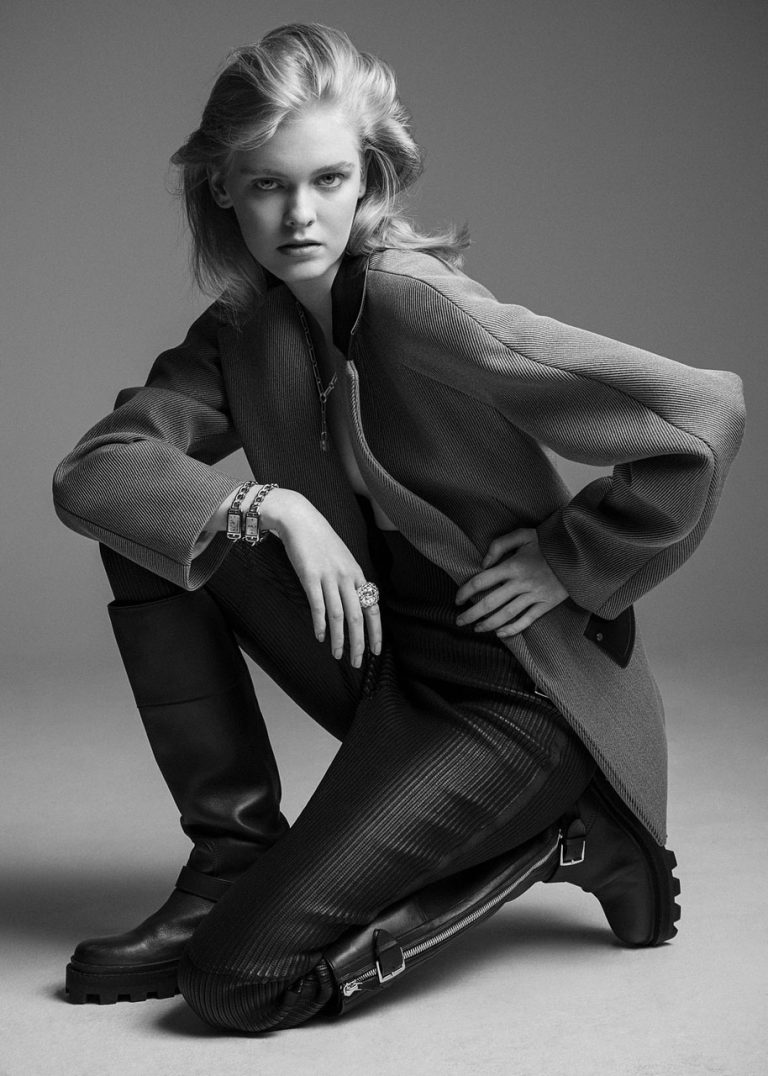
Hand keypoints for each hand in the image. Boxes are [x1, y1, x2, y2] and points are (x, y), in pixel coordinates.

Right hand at [260, 489, 381, 665]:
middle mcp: (347, 577)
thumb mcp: (342, 558)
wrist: (300, 520)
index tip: (376, 650)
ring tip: (339, 656)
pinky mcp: (310, 577)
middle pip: (358, 616)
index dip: (375, 631)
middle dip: (360, 643)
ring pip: (339, 615)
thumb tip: (353, 601)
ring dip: (340, 639)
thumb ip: (348, 579)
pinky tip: (320, 637)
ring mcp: (329, 577)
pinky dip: (320, 624)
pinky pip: (318, 606)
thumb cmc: (319, 540)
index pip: (372, 607)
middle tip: (358, 662)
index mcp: (357, 574)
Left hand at [455, 528, 566, 636]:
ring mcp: (535, 595)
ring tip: (476, 629)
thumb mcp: (522, 534)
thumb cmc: (548, 542)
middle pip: (490, 602)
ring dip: (488, 624)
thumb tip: (483, 563)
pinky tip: (500, 633)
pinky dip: (513, 629)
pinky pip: (527, 620)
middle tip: (459, 621)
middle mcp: (522, 583)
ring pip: (507, 614)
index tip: (457, 599)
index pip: (482, 581)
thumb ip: (499, 545)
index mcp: (513, 565)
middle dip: (471, 614)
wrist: (580, 552)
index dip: (466, 591)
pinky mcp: (546, 604)